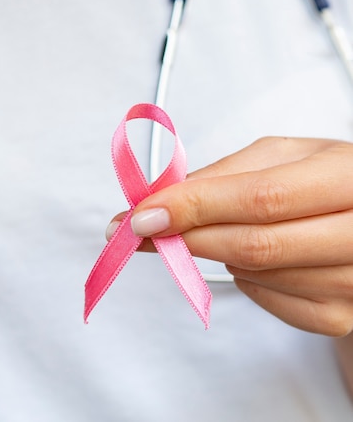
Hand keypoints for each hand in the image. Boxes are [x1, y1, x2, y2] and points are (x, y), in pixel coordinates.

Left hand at [106, 137, 352, 335]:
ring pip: (254, 273)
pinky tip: (249, 252)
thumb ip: (226, 173)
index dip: (197, 207)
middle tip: (140, 230)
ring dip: (215, 250)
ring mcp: (352, 282)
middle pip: (255, 245)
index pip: (262, 198)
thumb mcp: (283, 155)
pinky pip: (265, 299)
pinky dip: (241, 274)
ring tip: (215, 227)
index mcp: (346, 178)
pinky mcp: (339, 316)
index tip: (144, 212)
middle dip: (186, 237)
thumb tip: (165, 198)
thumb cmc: (323, 176)